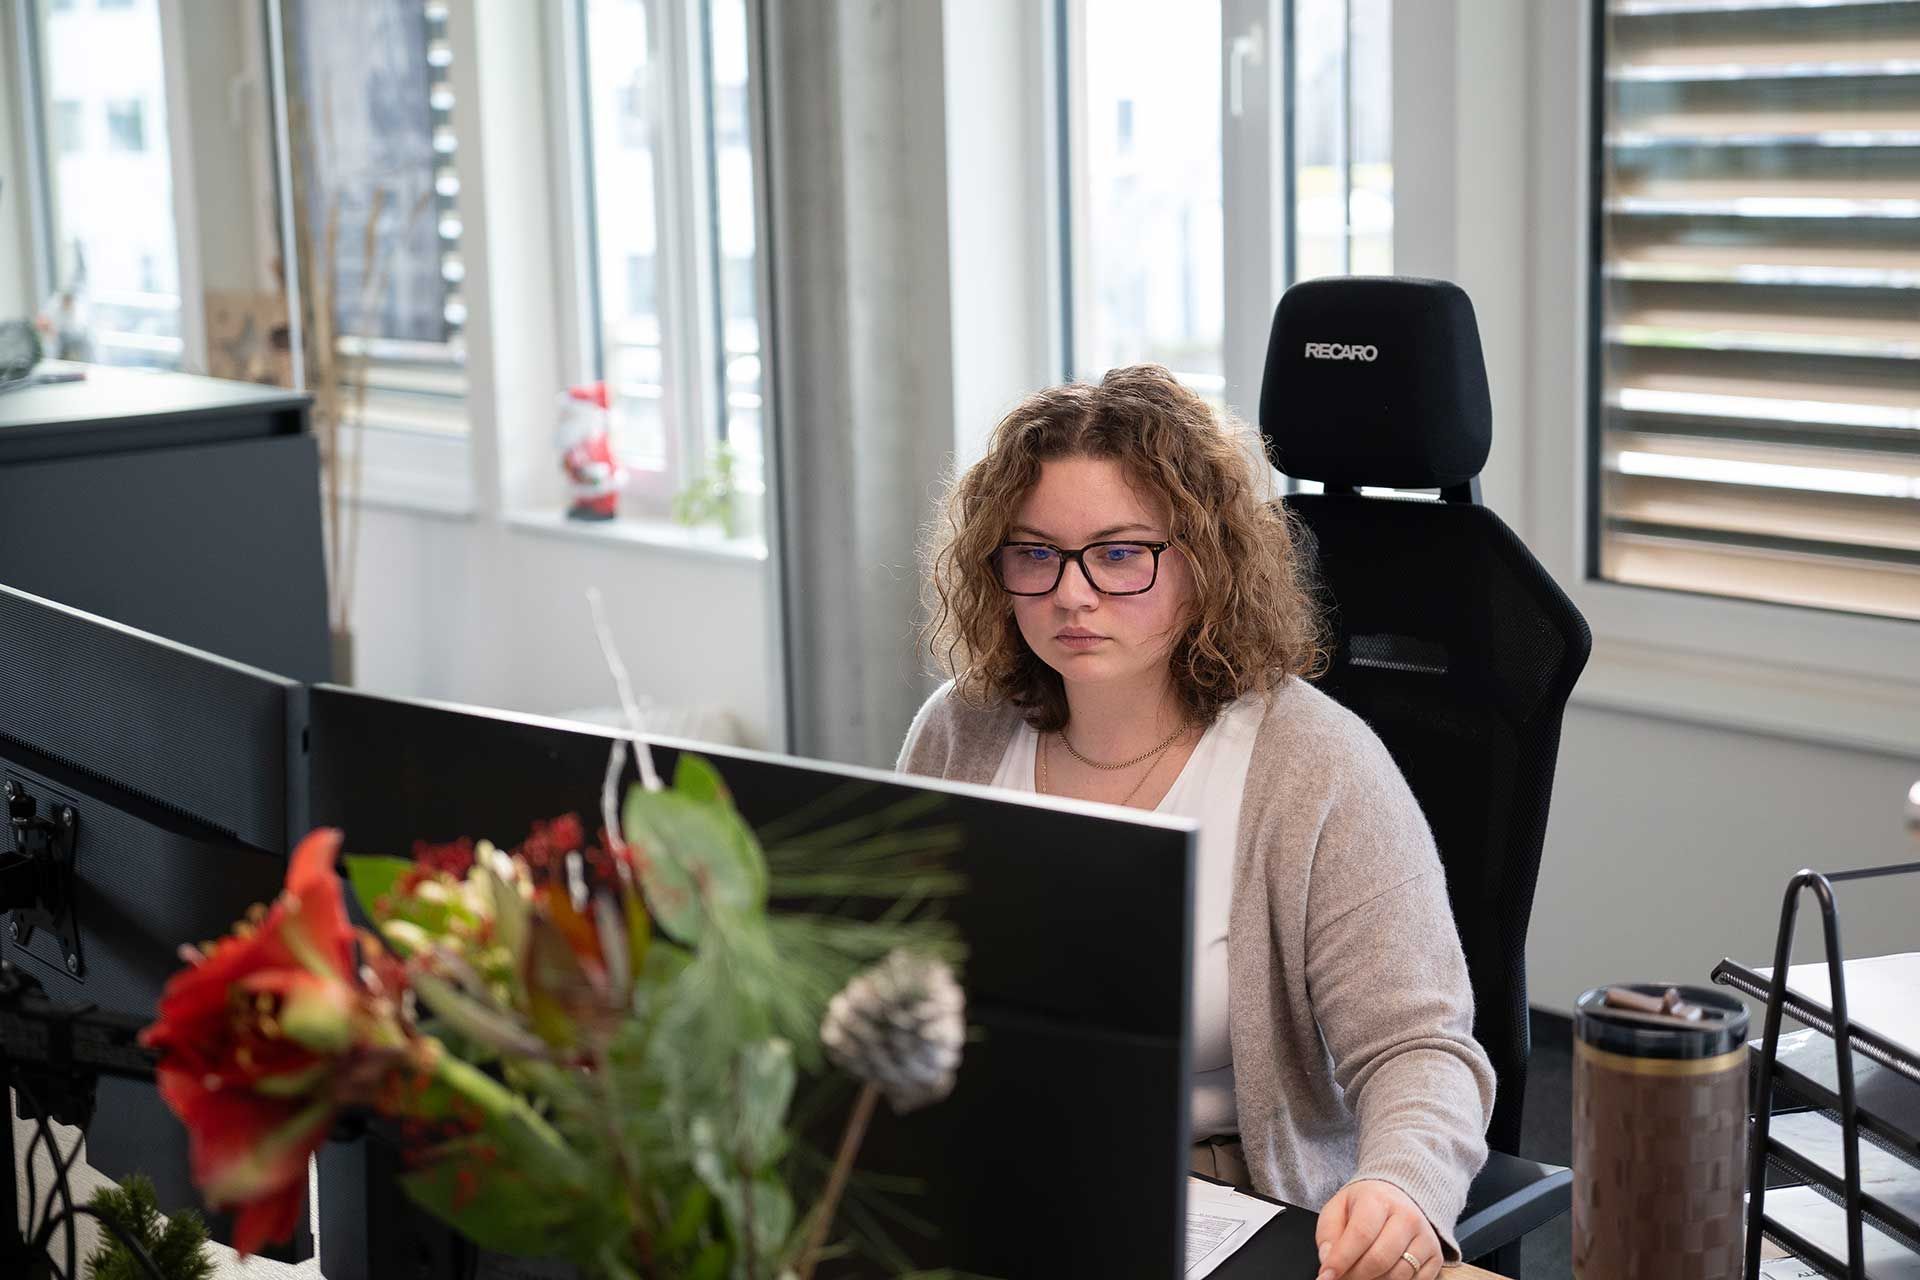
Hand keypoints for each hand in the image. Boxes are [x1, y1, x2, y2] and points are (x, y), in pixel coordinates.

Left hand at [1314, 1179, 1442, 1279]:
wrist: (1399, 1197)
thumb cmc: (1365, 1206)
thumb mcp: (1338, 1208)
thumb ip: (1328, 1234)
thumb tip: (1328, 1260)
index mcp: (1378, 1199)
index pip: (1360, 1234)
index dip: (1341, 1260)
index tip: (1326, 1276)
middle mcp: (1407, 1217)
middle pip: (1379, 1259)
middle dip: (1355, 1276)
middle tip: (1343, 1278)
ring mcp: (1425, 1237)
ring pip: (1397, 1275)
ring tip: (1360, 1274)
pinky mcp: (1436, 1255)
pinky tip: (1381, 1275)